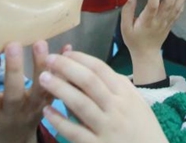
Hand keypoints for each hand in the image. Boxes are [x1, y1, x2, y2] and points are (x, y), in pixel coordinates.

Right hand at [0, 41, 54, 142]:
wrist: (15, 141)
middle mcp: (14, 113)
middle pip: (15, 93)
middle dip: (14, 69)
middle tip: (12, 44)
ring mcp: (34, 109)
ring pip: (40, 89)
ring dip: (40, 65)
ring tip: (39, 42)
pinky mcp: (48, 103)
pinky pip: (57, 85)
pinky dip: (63, 68)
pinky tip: (65, 47)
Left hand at [40, 51, 168, 142]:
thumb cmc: (143, 128)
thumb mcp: (137, 102)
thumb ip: (118, 86)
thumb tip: (95, 69)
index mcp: (125, 93)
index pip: (100, 69)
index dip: (80, 58)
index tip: (64, 53)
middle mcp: (116, 108)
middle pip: (88, 81)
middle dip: (66, 67)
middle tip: (48, 60)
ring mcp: (106, 127)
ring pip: (80, 103)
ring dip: (59, 88)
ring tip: (42, 78)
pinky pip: (74, 132)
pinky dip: (59, 120)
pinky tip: (47, 111)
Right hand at [121, 0, 185, 84]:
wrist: (146, 54)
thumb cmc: (134, 40)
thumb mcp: (125, 28)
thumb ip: (127, 12)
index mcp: (146, 22)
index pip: (152, 6)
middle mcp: (159, 21)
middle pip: (168, 5)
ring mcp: (167, 22)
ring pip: (175, 8)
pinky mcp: (171, 23)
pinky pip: (178, 12)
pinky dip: (182, 2)